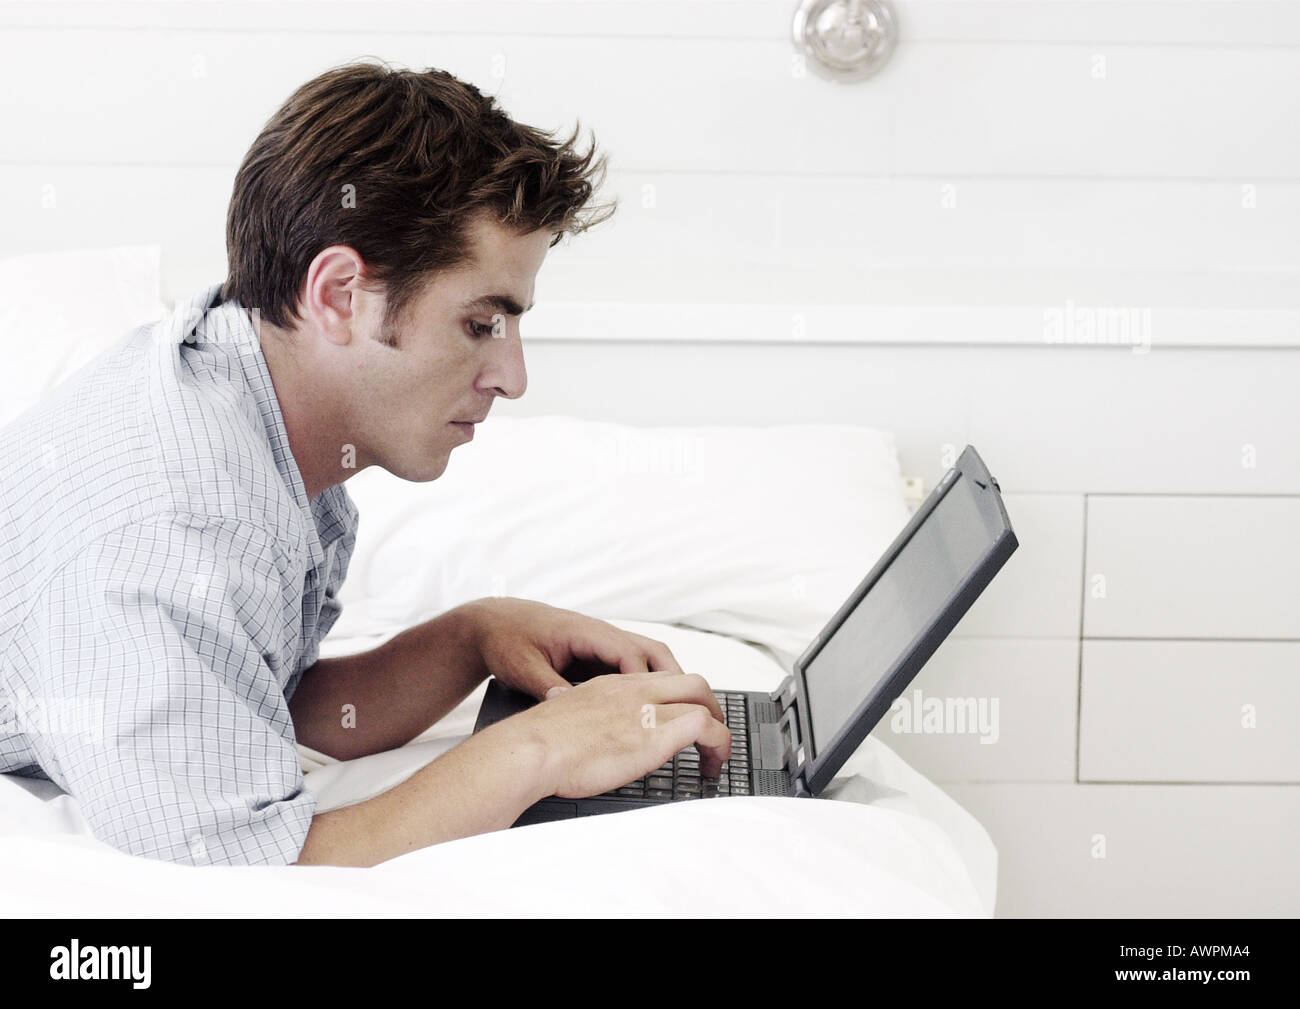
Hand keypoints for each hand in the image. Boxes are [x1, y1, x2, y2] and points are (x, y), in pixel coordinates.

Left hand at [461, 596, 687, 701]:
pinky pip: (633, 666)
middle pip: (653, 652)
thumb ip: (546, 686)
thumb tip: (566, 706)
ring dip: (668, 680)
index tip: (659, 710)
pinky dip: (649, 683)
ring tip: (683, 712)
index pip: (630, 654)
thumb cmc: (506, 639)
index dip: (647, 683)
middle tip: (691, 711)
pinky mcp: (597, 654)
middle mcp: (600, 634)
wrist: (492, 623)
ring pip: (648, 657)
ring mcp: (601, 643)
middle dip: (675, 680)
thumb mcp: (522, 667)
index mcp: (585, 632)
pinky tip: (652, 709)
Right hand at [510, 670, 732, 797]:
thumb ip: (583, 721)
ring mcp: (647, 709)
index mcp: (612, 686)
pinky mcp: (656, 733)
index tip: (681, 720)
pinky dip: (718, 745)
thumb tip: (585, 737)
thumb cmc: (538, 743)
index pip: (659, 680)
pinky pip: (705, 727)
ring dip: (718, 729)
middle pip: (691, 681)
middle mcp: (633, 691)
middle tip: (711, 734)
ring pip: (704, 701)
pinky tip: (711, 767)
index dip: (679, 699)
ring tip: (716, 756)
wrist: (532, 748)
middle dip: (709, 705)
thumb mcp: (565, 719)